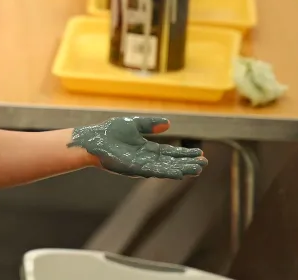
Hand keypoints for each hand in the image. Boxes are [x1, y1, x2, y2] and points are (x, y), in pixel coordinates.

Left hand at [69, 116, 206, 179]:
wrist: (94, 141)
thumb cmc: (110, 132)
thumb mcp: (134, 125)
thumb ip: (150, 125)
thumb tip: (169, 123)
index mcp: (146, 149)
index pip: (170, 153)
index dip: (184, 154)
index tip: (199, 153)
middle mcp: (146, 159)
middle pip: (171, 162)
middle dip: (187, 162)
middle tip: (204, 163)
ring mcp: (142, 165)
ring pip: (166, 168)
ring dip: (182, 169)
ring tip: (197, 169)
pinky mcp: (135, 169)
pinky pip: (155, 171)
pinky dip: (168, 172)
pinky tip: (179, 174)